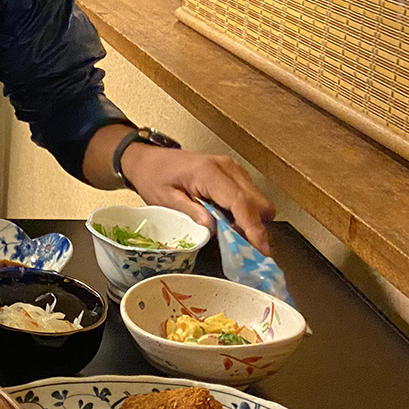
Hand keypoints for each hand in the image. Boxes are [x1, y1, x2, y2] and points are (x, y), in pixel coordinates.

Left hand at [119, 145, 275, 254]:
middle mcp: (227, 167)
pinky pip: (250, 196)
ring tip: (232, 235)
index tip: (261, 249)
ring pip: (258, 200)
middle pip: (258, 202)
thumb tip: (213, 229)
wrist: (147, 159)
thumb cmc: (154, 177)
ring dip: (252, 220)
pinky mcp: (233, 173)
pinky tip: (228, 222)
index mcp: (209, 172)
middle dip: (256, 227)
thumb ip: (191, 212)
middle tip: (243, 247)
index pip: (240, 202)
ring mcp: (233, 169)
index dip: (253, 227)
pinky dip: (246, 212)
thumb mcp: (165, 199)